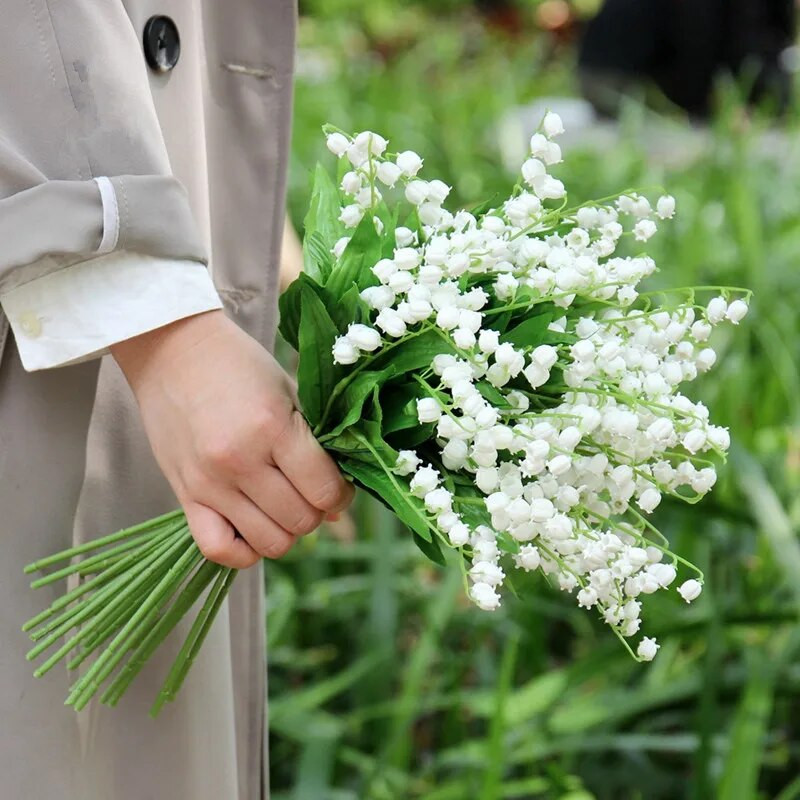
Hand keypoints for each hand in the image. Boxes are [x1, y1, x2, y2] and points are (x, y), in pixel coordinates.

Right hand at [111, 310, 353, 567]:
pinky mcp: (184, 495)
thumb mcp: (289, 393)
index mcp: (272, 427)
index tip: (338, 485)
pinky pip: (219, 550)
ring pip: (270, 543)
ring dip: (287, 530)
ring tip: (284, 505)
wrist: (174, 349)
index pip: (324, 489)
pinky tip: (253, 526)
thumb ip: (317, 446)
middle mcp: (239, 461)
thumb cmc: (239, 366)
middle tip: (311, 490)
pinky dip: (244, 551)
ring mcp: (209, 483)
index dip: (341, 493)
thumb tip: (337, 507)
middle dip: (317, 511)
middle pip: (301, 520)